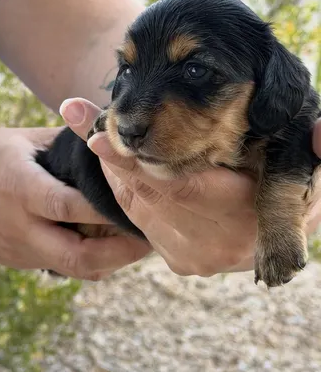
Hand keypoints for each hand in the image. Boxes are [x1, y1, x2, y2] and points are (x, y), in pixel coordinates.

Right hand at [0, 127, 148, 280]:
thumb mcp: (16, 140)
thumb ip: (59, 143)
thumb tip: (101, 138)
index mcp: (21, 190)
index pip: (70, 206)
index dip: (107, 208)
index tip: (141, 201)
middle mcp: (22, 226)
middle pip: (78, 254)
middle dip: (120, 252)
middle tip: (151, 237)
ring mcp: (21, 249)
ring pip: (75, 269)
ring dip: (111, 262)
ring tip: (138, 245)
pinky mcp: (21, 261)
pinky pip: (64, 267)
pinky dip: (91, 262)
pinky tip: (111, 248)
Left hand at [60, 99, 320, 276]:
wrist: (281, 231)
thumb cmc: (293, 187)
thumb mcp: (312, 170)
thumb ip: (320, 148)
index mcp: (246, 217)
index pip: (181, 188)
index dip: (136, 162)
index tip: (98, 135)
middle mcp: (216, 244)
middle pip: (147, 195)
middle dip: (110, 152)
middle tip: (76, 111)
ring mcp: (195, 257)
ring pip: (136, 205)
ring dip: (110, 165)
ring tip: (84, 121)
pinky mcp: (180, 261)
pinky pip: (138, 217)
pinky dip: (122, 184)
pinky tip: (111, 154)